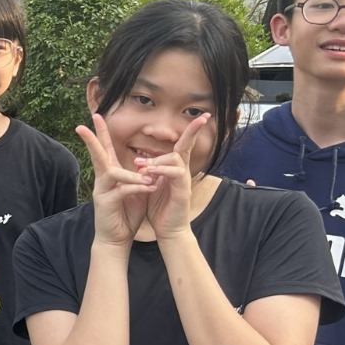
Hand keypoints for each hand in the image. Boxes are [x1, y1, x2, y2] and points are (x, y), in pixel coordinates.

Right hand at [76, 112, 153, 245]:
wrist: (116, 238)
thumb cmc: (126, 214)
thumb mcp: (136, 192)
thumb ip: (140, 178)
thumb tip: (149, 167)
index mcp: (111, 175)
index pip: (105, 150)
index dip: (101, 133)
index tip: (97, 116)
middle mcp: (103, 180)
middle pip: (97, 155)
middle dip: (92, 139)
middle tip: (84, 124)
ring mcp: (102, 191)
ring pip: (113, 173)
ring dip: (133, 174)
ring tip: (150, 180)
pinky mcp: (106, 203)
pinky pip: (122, 190)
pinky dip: (137, 188)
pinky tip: (149, 189)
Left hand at [136, 113, 209, 239]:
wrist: (168, 230)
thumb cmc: (160, 207)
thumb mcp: (153, 184)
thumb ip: (151, 171)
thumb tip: (141, 159)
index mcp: (175, 169)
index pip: (185, 145)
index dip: (193, 130)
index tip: (204, 114)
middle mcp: (183, 172)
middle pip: (184, 147)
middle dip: (190, 133)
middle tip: (192, 122)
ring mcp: (184, 181)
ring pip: (177, 159)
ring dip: (157, 159)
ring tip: (140, 165)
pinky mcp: (182, 191)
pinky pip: (175, 174)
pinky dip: (160, 170)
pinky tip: (148, 173)